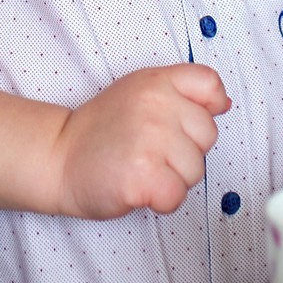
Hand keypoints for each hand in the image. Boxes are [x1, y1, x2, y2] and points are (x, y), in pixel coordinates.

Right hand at [51, 65, 230, 218]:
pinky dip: (161, 200)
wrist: (59, 157)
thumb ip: (182, 93)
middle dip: (185, 151)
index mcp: (157, 82)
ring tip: (141, 168)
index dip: (205, 108)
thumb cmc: (101, 130)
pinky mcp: (142, 176)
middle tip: (149, 150)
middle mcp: (156, 106)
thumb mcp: (140, 92)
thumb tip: (224, 104)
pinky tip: (138, 188)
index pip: (210, 85)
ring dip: (172, 178)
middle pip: (207, 136)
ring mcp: (150, 140)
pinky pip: (177, 196)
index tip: (180, 123)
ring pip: (195, 170)